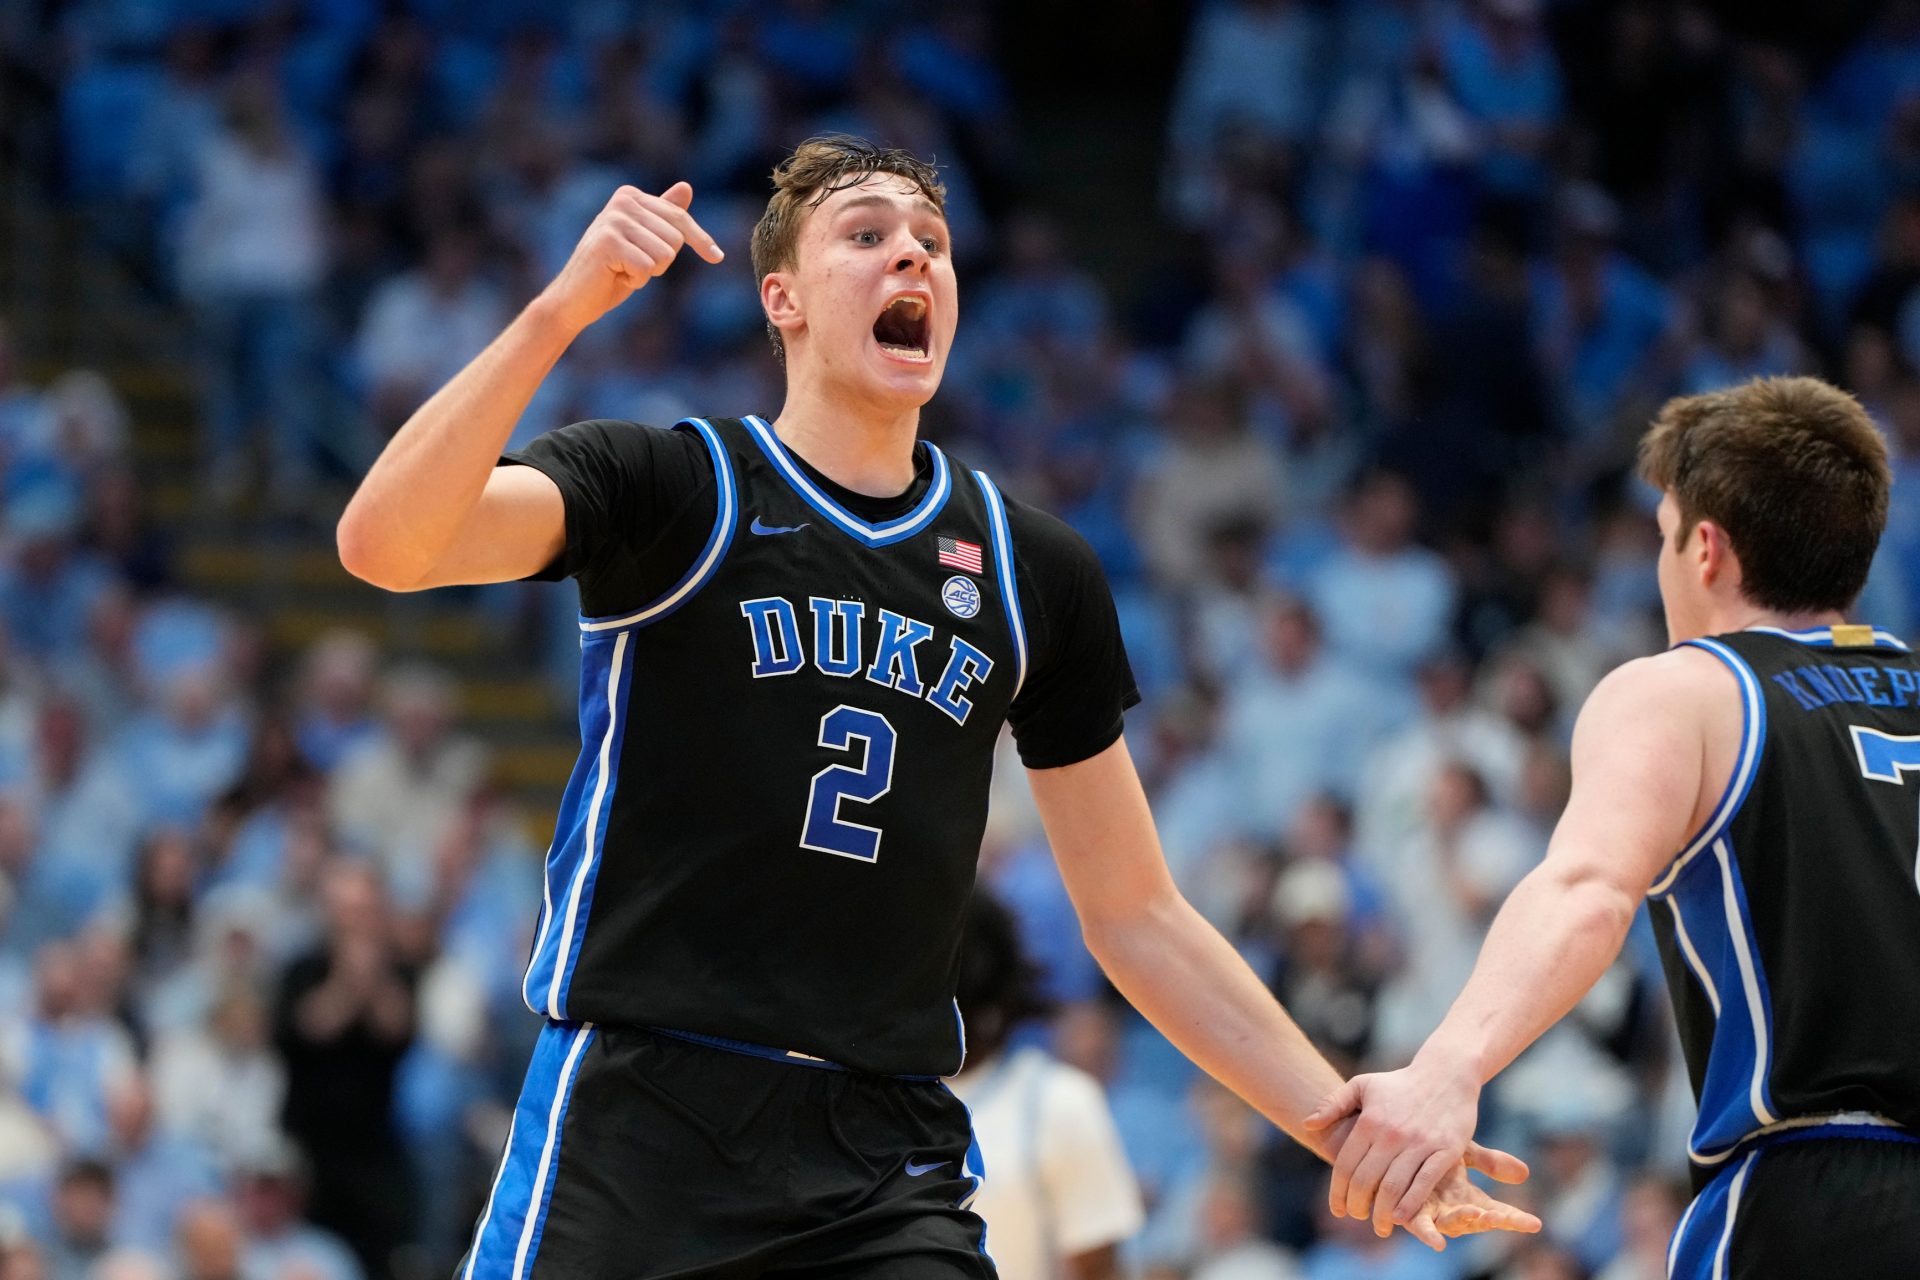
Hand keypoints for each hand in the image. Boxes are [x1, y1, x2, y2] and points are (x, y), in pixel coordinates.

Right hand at [539, 182, 724, 333]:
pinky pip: (647, 268)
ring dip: (648, 272)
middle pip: (676, 238)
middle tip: (633, 266)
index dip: (700, 241)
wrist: (574, 299)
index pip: (680, 219)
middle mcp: (622, 201)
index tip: (717, 257)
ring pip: (665, 254)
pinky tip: (615, 276)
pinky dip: (635, 281)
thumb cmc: (612, 271)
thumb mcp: (644, 242)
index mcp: (631, 196)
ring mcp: (614, 220)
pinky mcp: (608, 242)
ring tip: (622, 270)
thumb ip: (663, 216)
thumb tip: (686, 187)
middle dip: (661, 262)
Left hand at [1304, 1055, 1491, 1231]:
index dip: (1338, 1193)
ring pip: (1393, 1188)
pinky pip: (1424, 1184)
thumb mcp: (1363, 1085)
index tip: (1338, 1210)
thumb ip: (1333, 1104)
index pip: (1345, 1166)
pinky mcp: (1445, 1151)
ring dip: (1382, 1214)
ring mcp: (1419, 1144)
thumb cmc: (1400, 1083)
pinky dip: (1410, 1204)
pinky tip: (1400, 1217)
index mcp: (1369, 1121)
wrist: (1446, 1073)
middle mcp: (1391, 1134)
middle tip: (1358, 1217)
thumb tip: (1307, 1124)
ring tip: (1379, 1226)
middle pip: (1366, 1182)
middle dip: (1357, 1207)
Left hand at [1401, 1161, 1541, 1249]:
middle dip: (1491, 1222)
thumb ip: (1489, 1163)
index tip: (1535, 1224)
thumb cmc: (1428, 1152)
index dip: (1515, 1219)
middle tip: (1502, 1218)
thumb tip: (1525, 1173)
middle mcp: (1453, 1211)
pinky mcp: (1410, 1214)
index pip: (1498, 1212)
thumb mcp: (1461, 1153)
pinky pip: (1420, 1226)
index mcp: (1469, 1199)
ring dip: (1463, 1221)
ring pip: (1451, 1224)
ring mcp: (1433, 1214)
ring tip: (1476, 1215)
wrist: (1392, 1150)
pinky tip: (1437, 1241)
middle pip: (1478, 1222)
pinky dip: (1428, 1233)